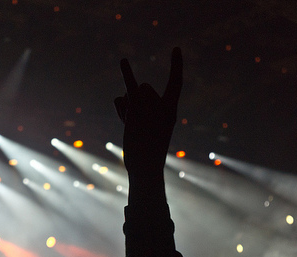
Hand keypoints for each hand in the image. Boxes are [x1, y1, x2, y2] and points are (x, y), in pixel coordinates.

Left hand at [114, 48, 182, 178]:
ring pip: (134, 90)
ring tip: (131, 124)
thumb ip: (135, 112)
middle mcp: (163, 107)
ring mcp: (151, 109)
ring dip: (126, 104)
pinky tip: (124, 60)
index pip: (176, 83)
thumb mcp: (144, 130)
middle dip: (136, 99)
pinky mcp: (136, 112)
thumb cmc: (146, 154)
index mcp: (171, 111)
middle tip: (138, 123)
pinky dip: (126, 72)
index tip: (176, 48)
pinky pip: (129, 88)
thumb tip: (120, 97)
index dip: (176, 66)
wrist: (146, 168)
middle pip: (144, 87)